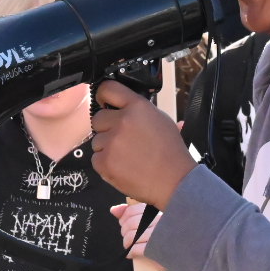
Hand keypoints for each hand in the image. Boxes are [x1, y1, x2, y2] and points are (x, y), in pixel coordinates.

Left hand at [91, 81, 194, 208]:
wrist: (174, 181)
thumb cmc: (171, 152)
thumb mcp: (160, 119)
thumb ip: (138, 110)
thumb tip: (121, 106)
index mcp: (137, 107)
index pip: (108, 89)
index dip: (103, 95)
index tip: (103, 101)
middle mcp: (122, 121)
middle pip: (98, 118)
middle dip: (107, 127)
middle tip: (123, 139)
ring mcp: (112, 142)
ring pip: (97, 140)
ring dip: (107, 147)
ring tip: (127, 156)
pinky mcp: (104, 161)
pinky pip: (96, 158)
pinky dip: (106, 163)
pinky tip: (123, 166)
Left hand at [111, 202, 162, 270]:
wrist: (182, 253)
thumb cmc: (163, 236)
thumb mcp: (148, 222)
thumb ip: (130, 214)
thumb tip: (114, 210)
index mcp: (158, 211)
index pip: (133, 210)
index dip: (124, 218)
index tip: (125, 224)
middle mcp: (160, 220)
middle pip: (131, 223)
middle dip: (125, 232)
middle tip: (129, 238)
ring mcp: (159, 235)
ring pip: (131, 236)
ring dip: (127, 243)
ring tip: (131, 246)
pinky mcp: (157, 250)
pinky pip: (136, 249)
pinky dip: (131, 252)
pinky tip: (132, 253)